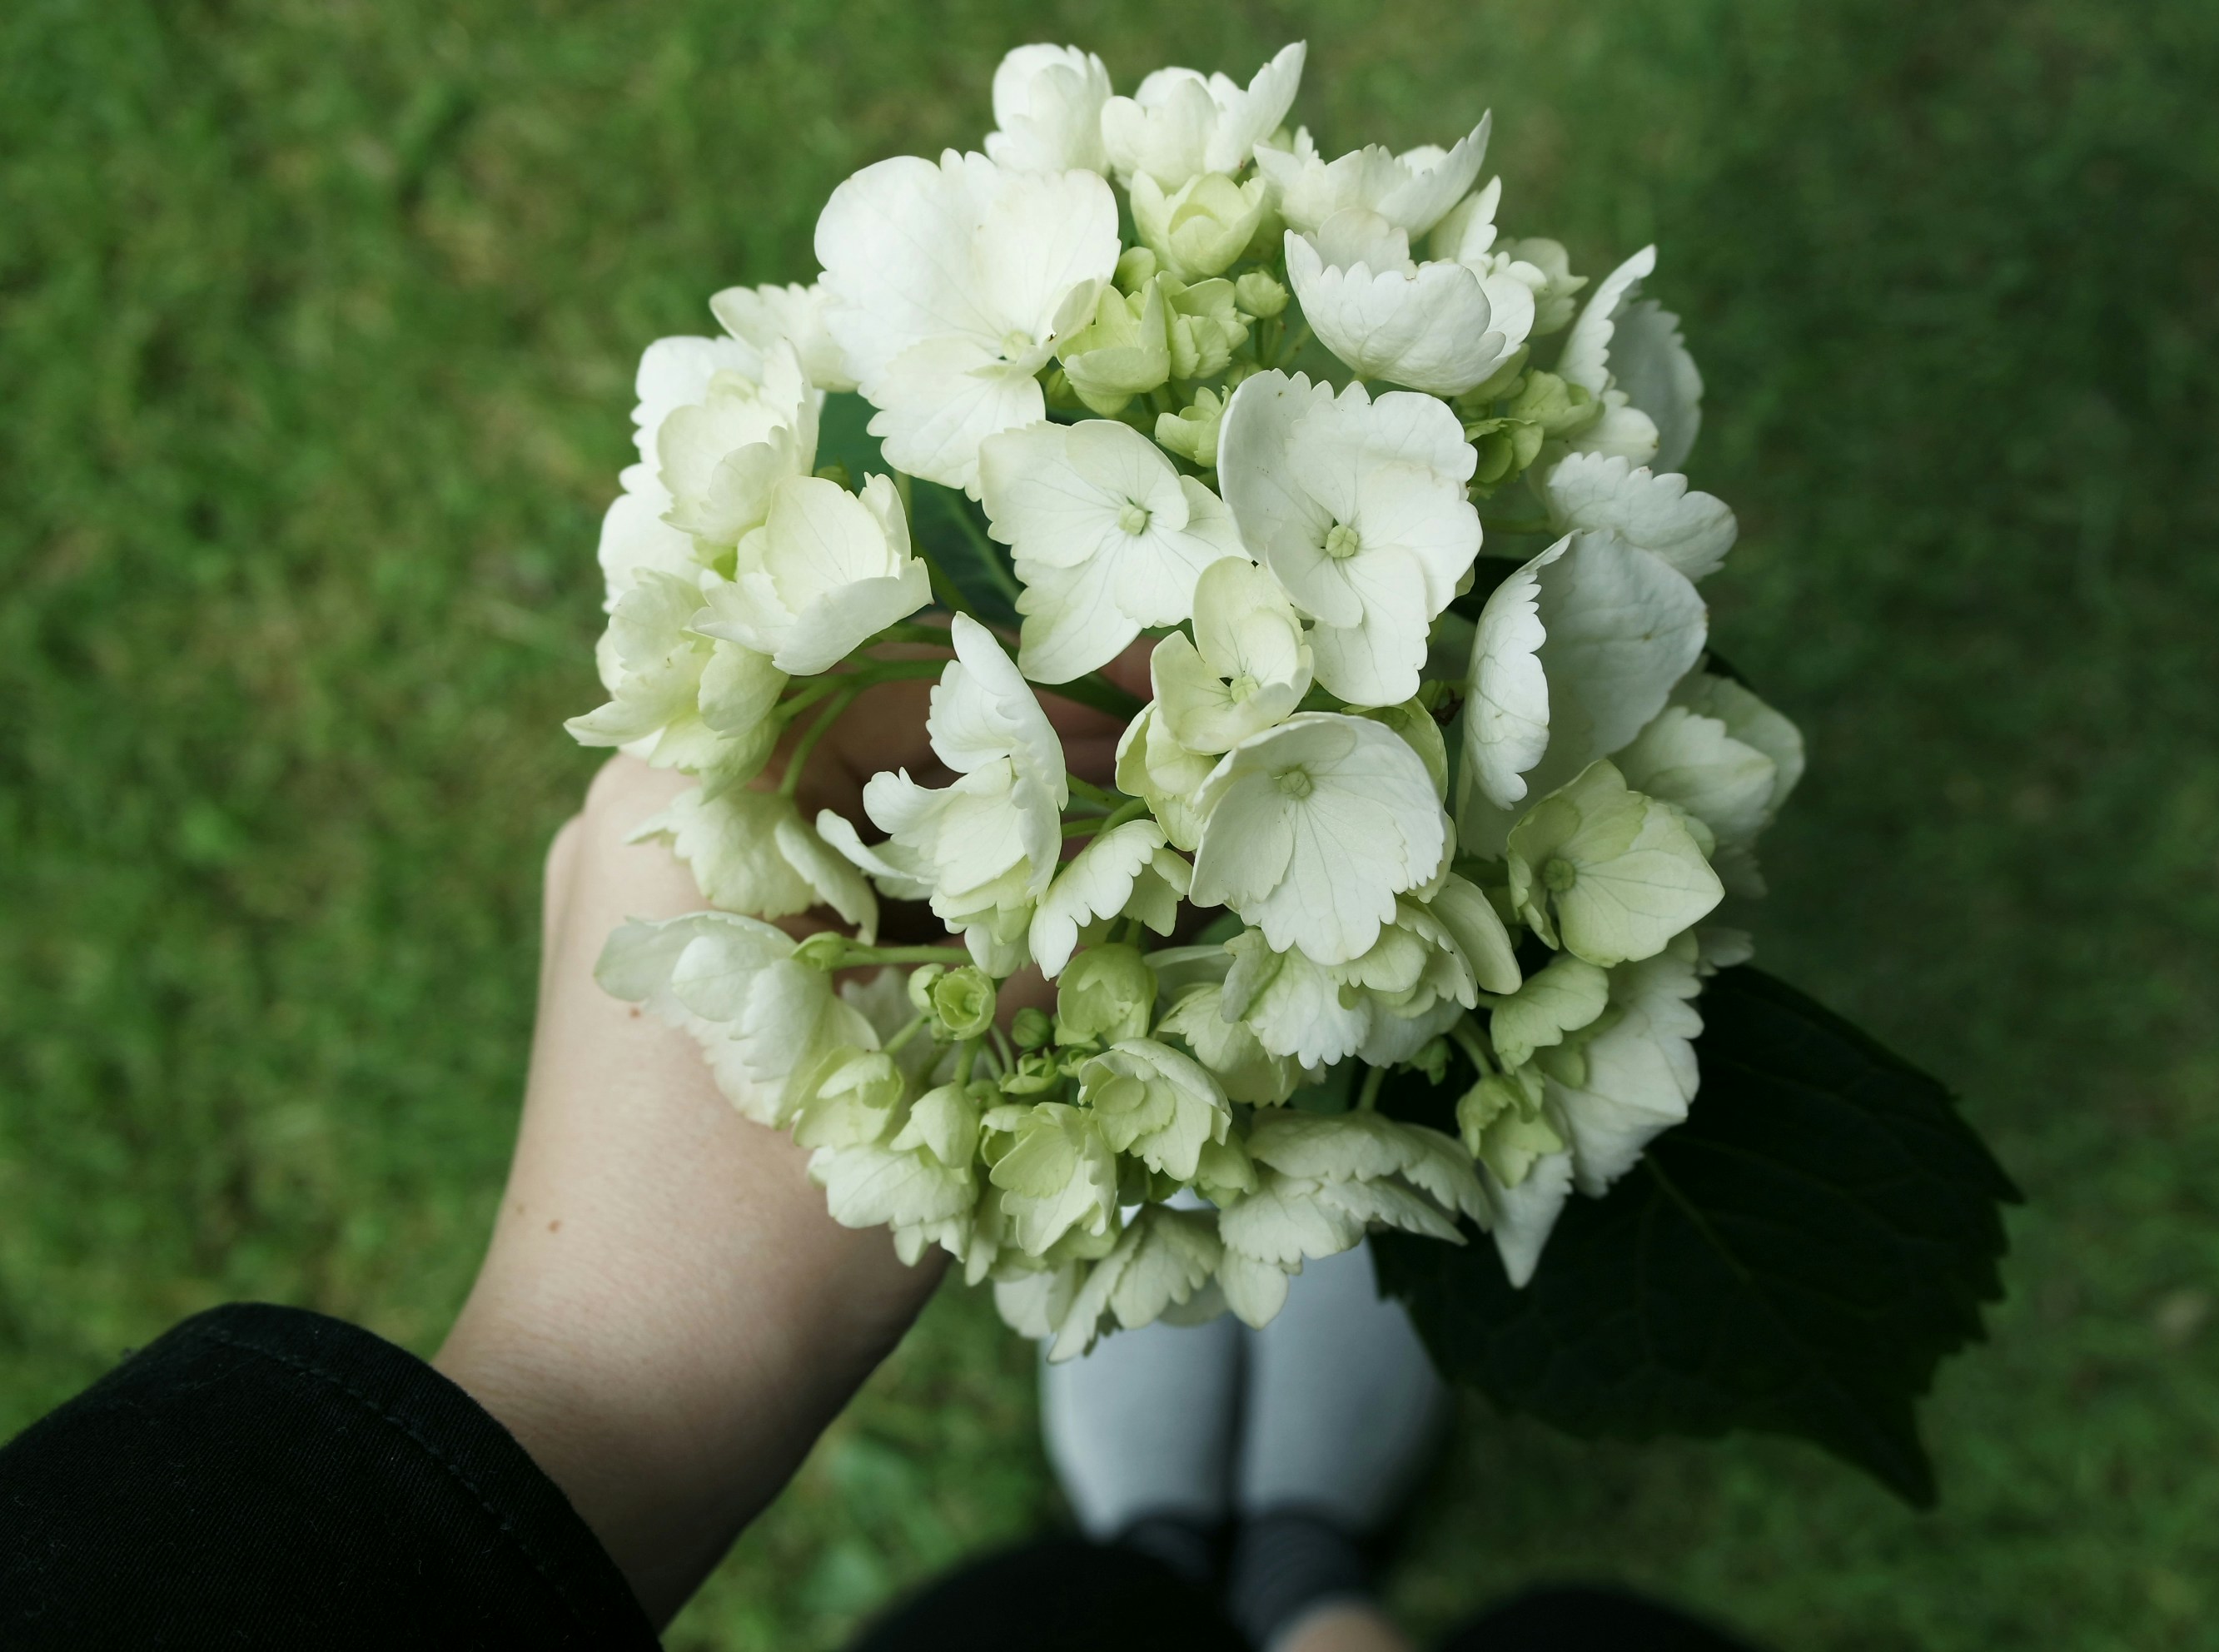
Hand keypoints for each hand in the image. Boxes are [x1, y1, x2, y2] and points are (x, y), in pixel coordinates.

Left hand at [433, 638, 1150, 1625]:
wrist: (610, 1417)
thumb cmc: (753, 1252)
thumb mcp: (938, 1075)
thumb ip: (1057, 937)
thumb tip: (1186, 844)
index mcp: (679, 800)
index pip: (887, 656)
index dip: (1047, 669)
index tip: (1171, 696)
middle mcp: (649, 817)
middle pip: (874, 723)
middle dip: (1036, 756)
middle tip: (1178, 791)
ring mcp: (661, 898)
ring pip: (861, 812)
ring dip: (995, 835)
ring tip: (1135, 866)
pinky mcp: (688, 974)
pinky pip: (830, 889)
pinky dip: (937, 904)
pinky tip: (1048, 936)